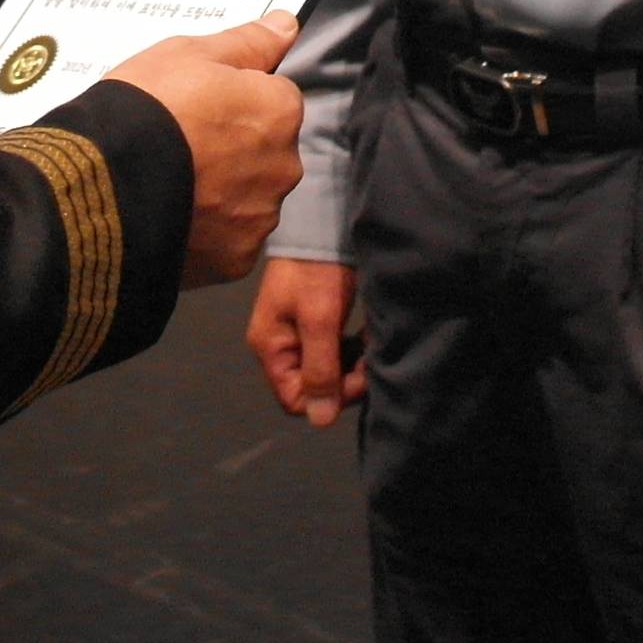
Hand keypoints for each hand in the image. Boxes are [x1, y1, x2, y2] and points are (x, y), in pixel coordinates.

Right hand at [104, 11, 304, 286]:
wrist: (103, 185)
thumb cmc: (145, 109)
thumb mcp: (188, 54)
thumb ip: (246, 43)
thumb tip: (285, 25)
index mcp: (279, 111)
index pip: (274, 97)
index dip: (234, 98)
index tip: (200, 103)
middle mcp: (283, 166)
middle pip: (266, 151)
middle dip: (235, 147)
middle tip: (182, 142)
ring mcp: (260, 216)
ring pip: (248, 197)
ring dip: (223, 191)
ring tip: (171, 180)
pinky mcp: (235, 259)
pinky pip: (228, 239)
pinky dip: (207, 230)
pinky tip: (172, 213)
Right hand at [244, 256, 361, 426]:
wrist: (322, 222)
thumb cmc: (316, 269)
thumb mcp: (320, 318)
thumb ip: (320, 368)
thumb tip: (320, 421)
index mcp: (270, 347)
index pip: (295, 399)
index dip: (329, 396)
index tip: (358, 376)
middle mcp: (279, 345)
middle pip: (312, 386)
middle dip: (344, 380)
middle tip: (370, 360)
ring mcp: (295, 333)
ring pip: (325, 370)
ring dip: (351, 365)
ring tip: (371, 347)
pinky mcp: (314, 321)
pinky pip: (332, 351)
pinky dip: (351, 350)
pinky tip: (367, 338)